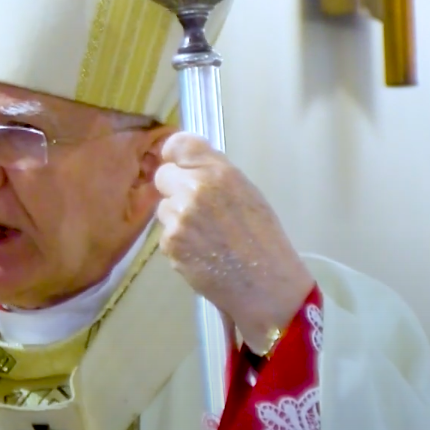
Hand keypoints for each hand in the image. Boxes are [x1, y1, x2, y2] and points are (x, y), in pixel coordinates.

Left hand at [154, 133, 314, 352]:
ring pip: (163, 207)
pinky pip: (165, 233)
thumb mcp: (247, 193)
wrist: (266, 284)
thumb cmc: (264, 239)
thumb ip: (215, 175)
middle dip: (174, 189)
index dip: (175, 156)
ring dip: (176, 218)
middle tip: (196, 209)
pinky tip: (200, 252)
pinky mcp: (170, 242)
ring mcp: (180, 216)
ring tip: (204, 236)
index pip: (178, 144)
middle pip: (163, 175)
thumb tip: (187, 165)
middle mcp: (195, 188)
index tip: (179, 166)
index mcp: (220, 172)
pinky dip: (178, 242)